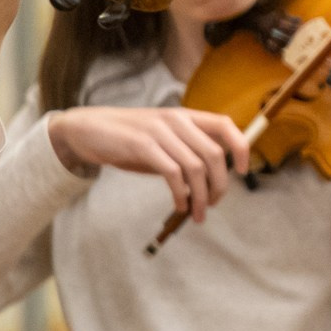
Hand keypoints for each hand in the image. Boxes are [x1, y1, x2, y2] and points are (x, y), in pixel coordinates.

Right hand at [47, 105, 251, 224]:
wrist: (88, 129)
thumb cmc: (129, 138)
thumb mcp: (163, 138)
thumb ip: (186, 151)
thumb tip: (211, 180)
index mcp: (185, 116)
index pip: (225, 125)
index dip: (240, 146)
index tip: (241, 170)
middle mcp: (176, 120)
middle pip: (214, 154)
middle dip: (220, 185)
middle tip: (213, 205)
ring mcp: (160, 132)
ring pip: (196, 168)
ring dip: (201, 196)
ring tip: (197, 213)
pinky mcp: (143, 145)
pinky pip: (173, 173)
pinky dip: (181, 194)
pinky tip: (179, 205)